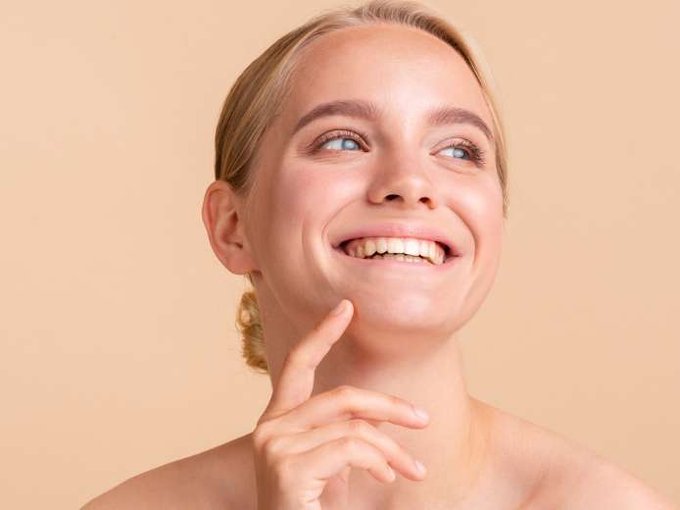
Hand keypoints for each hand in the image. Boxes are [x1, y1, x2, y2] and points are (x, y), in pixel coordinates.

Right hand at [251, 299, 429, 509]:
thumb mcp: (332, 470)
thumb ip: (347, 439)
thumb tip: (384, 422)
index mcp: (277, 424)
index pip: (295, 367)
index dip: (321, 334)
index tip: (346, 307)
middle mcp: (269, 430)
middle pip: (340, 396)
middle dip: (388, 405)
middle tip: (423, 420)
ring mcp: (274, 447)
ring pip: (353, 425)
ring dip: (392, 447)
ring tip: (413, 471)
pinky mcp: (288, 467)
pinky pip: (352, 447)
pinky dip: (380, 460)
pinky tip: (387, 477)